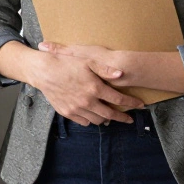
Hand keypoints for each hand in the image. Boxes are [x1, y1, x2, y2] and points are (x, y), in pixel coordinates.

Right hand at [29, 46, 143, 125]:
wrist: (43, 71)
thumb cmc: (66, 63)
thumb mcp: (87, 61)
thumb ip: (105, 69)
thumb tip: (121, 74)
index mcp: (95, 88)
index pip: (119, 99)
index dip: (131, 103)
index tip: (139, 106)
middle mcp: (87, 101)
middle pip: (110, 114)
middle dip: (122, 117)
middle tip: (129, 119)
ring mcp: (77, 109)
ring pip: (97, 120)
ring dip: (106, 119)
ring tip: (110, 116)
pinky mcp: (67, 113)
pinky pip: (84, 122)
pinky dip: (91, 119)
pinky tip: (92, 115)